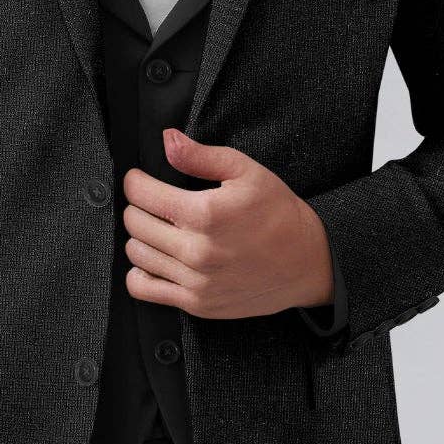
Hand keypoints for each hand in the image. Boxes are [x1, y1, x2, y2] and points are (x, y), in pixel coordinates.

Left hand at [121, 127, 334, 318]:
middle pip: (135, 223)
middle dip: (138, 206)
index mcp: (206, 213)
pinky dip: (140, 273)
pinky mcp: (197, 303)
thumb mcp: (247, 172)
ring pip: (137, 254)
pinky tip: (155, 260)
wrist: (308, 262)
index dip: (136, 181)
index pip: (142, 194)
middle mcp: (197, 250)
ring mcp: (196, 280)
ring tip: (158, 228)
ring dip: (140, 237)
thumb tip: (168, 140)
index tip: (140, 179)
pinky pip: (144, 289)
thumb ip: (201, 156)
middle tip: (153, 201)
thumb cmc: (279, 214)